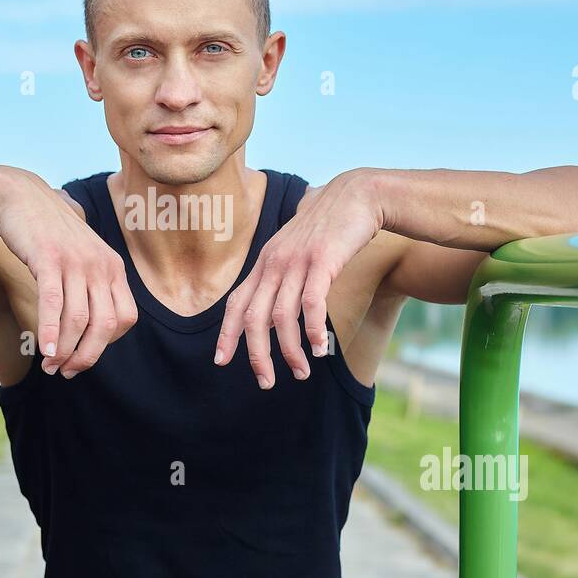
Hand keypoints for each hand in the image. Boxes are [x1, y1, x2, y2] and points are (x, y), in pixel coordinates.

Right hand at [0, 168, 137, 377]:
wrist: (20, 197)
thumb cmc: (49, 235)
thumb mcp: (81, 258)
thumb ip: (91, 287)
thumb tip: (88, 331)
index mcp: (113, 267)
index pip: (125, 319)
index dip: (106, 345)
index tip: (83, 356)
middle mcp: (101, 265)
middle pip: (105, 325)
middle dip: (86, 356)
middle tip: (66, 372)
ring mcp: (76, 261)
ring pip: (79, 319)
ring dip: (64, 350)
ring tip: (50, 366)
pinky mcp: (49, 258)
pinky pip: (54, 303)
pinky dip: (50, 332)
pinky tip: (43, 350)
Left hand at [213, 169, 384, 387]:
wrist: (356, 194)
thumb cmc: (329, 227)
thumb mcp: (297, 249)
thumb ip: (284, 274)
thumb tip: (277, 307)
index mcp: (265, 262)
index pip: (236, 303)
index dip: (226, 334)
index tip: (221, 361)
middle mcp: (274, 263)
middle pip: (253, 317)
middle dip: (256, 355)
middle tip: (266, 382)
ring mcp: (297, 261)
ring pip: (281, 316)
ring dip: (290, 350)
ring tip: (301, 372)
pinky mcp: (322, 261)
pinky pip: (312, 303)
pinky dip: (313, 330)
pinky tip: (321, 349)